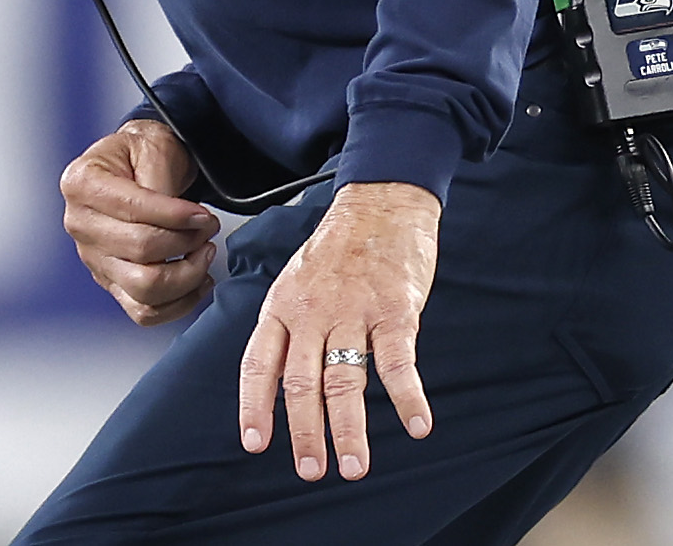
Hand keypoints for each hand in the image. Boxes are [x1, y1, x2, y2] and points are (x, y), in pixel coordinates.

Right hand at [59, 120, 221, 324]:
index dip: (176, 217)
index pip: (132, 210)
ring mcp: (93, 258)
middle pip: (139, 251)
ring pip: (144, 289)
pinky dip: (178, 304)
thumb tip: (183, 222)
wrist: (136, 165)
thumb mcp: (153, 148)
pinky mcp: (110, 282)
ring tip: (204, 253)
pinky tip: (197, 281)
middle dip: (186, 242)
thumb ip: (162, 185)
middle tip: (208, 228)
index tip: (204, 216)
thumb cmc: (141, 153)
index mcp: (81, 183)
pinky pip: (144, 311)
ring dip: (187, 275)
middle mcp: (80, 224)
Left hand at [239, 181, 438, 481]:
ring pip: (345, 380)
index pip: (258, 364)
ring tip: (354, 467)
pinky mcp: (395, 310)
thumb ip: (289, 329)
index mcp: (281, 306)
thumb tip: (279, 383)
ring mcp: (352, 311)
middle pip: (300, 383)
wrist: (380, 202)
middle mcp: (311, 312)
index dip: (255, 406)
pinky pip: (398, 362)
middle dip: (305, 432)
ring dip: (350, 429)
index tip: (255, 444)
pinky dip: (407, 397)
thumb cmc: (338, 248)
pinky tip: (417, 425)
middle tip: (311, 470)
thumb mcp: (296, 281)